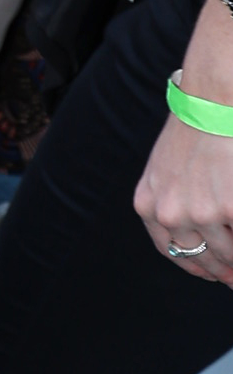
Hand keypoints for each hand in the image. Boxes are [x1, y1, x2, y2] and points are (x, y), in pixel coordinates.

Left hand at [136, 114, 232, 287]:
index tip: (211, 274)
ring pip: (230, 253)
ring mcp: (203, 213)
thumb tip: (195, 232)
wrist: (213, 100)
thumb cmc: (193, 127)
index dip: (196, 266)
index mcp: (150, 205)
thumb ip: (172, 200)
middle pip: (204, 258)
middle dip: (224, 271)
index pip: (173, 252)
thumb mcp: (165, 168)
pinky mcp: (232, 207)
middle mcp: (172, 214)